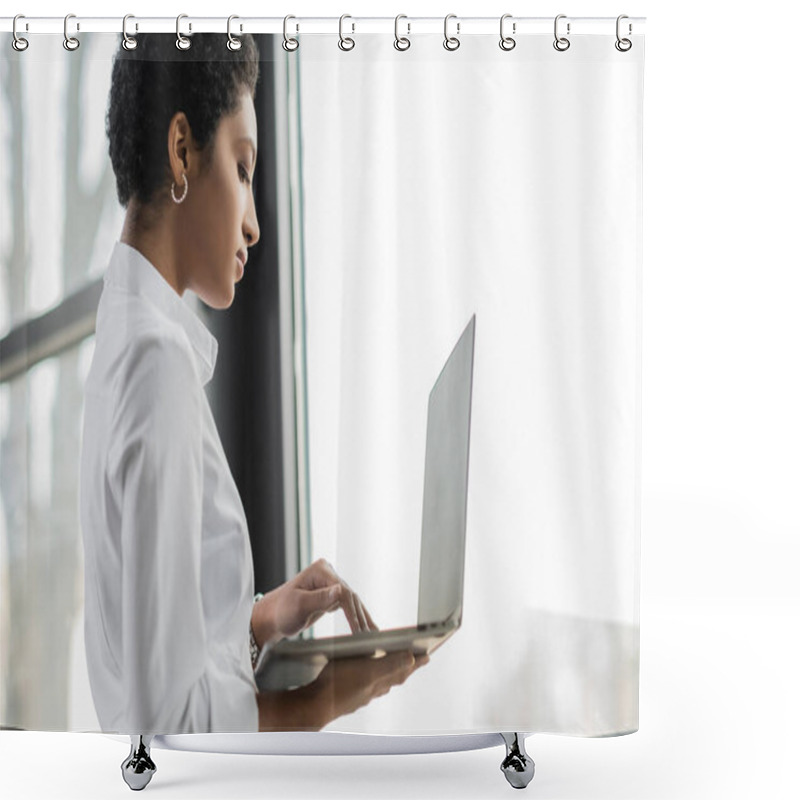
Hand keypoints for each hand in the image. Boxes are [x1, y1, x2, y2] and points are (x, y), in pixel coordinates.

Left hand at [252, 559, 377, 646]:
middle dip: (361, 617)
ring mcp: (329, 585)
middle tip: (370, 636)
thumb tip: (340, 590)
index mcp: (320, 571)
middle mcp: (327, 574)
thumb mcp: (299, 605)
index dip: (352, 612)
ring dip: (362, 618)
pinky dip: (356, 617)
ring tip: (374, 634)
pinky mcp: (329, 596)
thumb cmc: (281, 611)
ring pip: (352, 601)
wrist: (270, 618)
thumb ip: (320, 598)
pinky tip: (366, 627)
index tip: (359, 630)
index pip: (343, 591)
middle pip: (350, 596)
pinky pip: (347, 606)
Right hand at [256, 651, 428, 730]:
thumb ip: (389, 664)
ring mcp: (359, 694)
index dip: (415, 663)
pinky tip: (366, 679)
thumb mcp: (366, 670)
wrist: (312, 706)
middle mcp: (371, 690)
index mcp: (379, 681)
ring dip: (389, 674)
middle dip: (405, 667)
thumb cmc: (337, 685)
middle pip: (393, 677)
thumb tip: (412, 660)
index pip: (402, 671)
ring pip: (380, 683)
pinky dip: (372, 680)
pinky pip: (365, 687)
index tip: (427, 656)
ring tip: (395, 669)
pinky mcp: (346, 695)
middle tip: (416, 661)